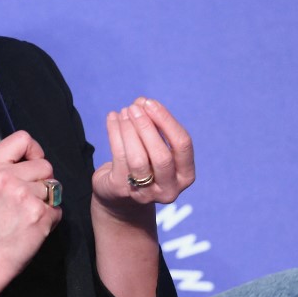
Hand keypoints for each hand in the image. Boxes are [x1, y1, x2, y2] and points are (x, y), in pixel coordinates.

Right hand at [0, 131, 61, 283]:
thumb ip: (6, 166)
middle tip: (24, 200)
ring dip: (46, 201)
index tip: (31, 164)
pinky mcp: (39, 214)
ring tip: (26, 215)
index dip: (33, 151)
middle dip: (41, 182)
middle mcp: (5, 177)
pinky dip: (50, 218)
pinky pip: (58, 208)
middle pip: (45, 165)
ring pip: (54, 186)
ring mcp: (23, 195)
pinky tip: (33, 226)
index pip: (22, 138)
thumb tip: (35, 157)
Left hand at [92, 97, 194, 219]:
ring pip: (138, 159)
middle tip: (135, 107)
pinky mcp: (122, 190)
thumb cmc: (145, 162)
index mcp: (185, 175)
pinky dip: (115, 133)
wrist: (120, 194)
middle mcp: (169, 189)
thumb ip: (154, 124)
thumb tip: (142, 102)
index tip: (151, 103)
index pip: (183, 145)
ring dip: (130, 130)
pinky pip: (119, 157)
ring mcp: (146, 193)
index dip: (167, 121)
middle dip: (148, 127)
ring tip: (124, 111)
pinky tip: (112, 117)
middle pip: (162, 156)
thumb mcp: (155, 145)